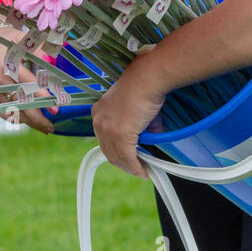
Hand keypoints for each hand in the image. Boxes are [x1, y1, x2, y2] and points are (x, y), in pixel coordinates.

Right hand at [0, 32, 54, 133]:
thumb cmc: (13, 41)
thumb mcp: (28, 42)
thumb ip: (42, 55)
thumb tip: (56, 69)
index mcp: (8, 64)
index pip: (28, 85)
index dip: (42, 98)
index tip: (56, 109)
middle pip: (20, 103)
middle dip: (37, 117)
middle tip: (52, 126)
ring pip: (11, 111)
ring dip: (29, 122)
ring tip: (45, 127)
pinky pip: (2, 112)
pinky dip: (16, 118)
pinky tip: (30, 123)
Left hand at [90, 47, 166, 177]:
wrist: (148, 78)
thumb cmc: (145, 87)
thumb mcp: (139, 110)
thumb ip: (143, 127)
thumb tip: (153, 140)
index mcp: (99, 113)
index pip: (105, 141)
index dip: (117, 153)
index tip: (129, 160)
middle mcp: (99, 121)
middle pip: (108, 152)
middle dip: (123, 164)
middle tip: (138, 169)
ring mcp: (107, 128)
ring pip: (117, 157)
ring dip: (131, 168)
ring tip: (143, 172)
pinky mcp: (119, 134)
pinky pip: (128, 157)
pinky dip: (136, 167)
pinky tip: (144, 171)